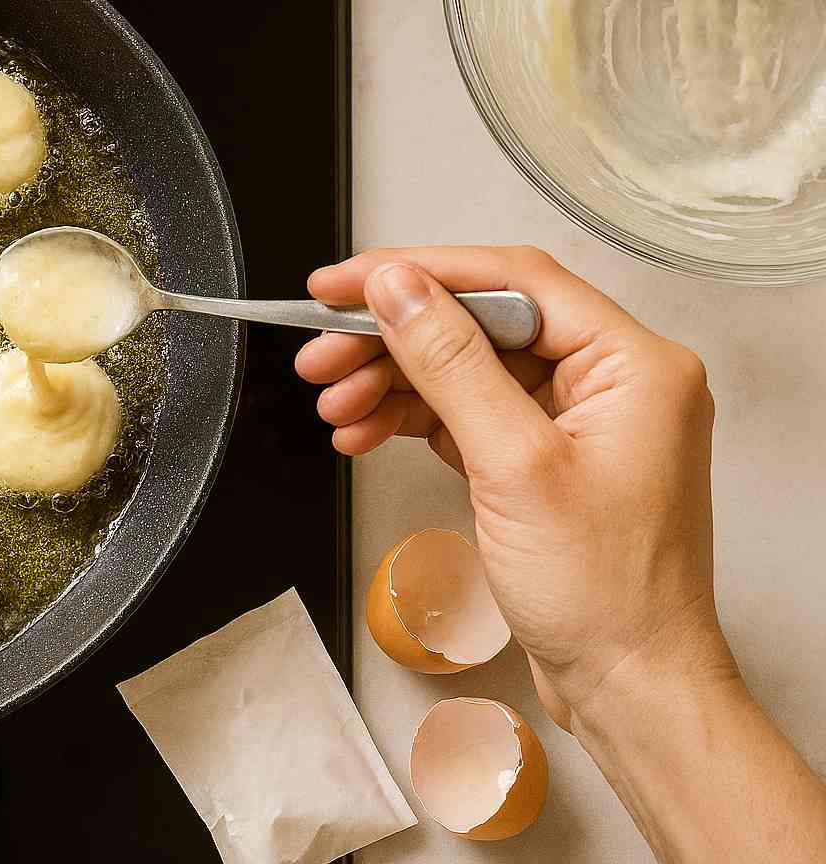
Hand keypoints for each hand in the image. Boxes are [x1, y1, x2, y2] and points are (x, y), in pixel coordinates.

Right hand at [294, 246, 735, 729]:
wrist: (628, 685)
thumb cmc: (608, 595)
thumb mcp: (514, 466)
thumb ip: (451, 363)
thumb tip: (400, 291)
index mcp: (633, 364)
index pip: (512, 281)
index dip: (420, 272)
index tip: (347, 281)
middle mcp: (612, 381)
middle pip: (481, 324)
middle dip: (393, 338)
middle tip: (323, 351)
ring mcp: (578, 421)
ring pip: (466, 369)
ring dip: (392, 381)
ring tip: (334, 401)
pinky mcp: (547, 458)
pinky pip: (468, 414)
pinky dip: (413, 418)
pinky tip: (366, 428)